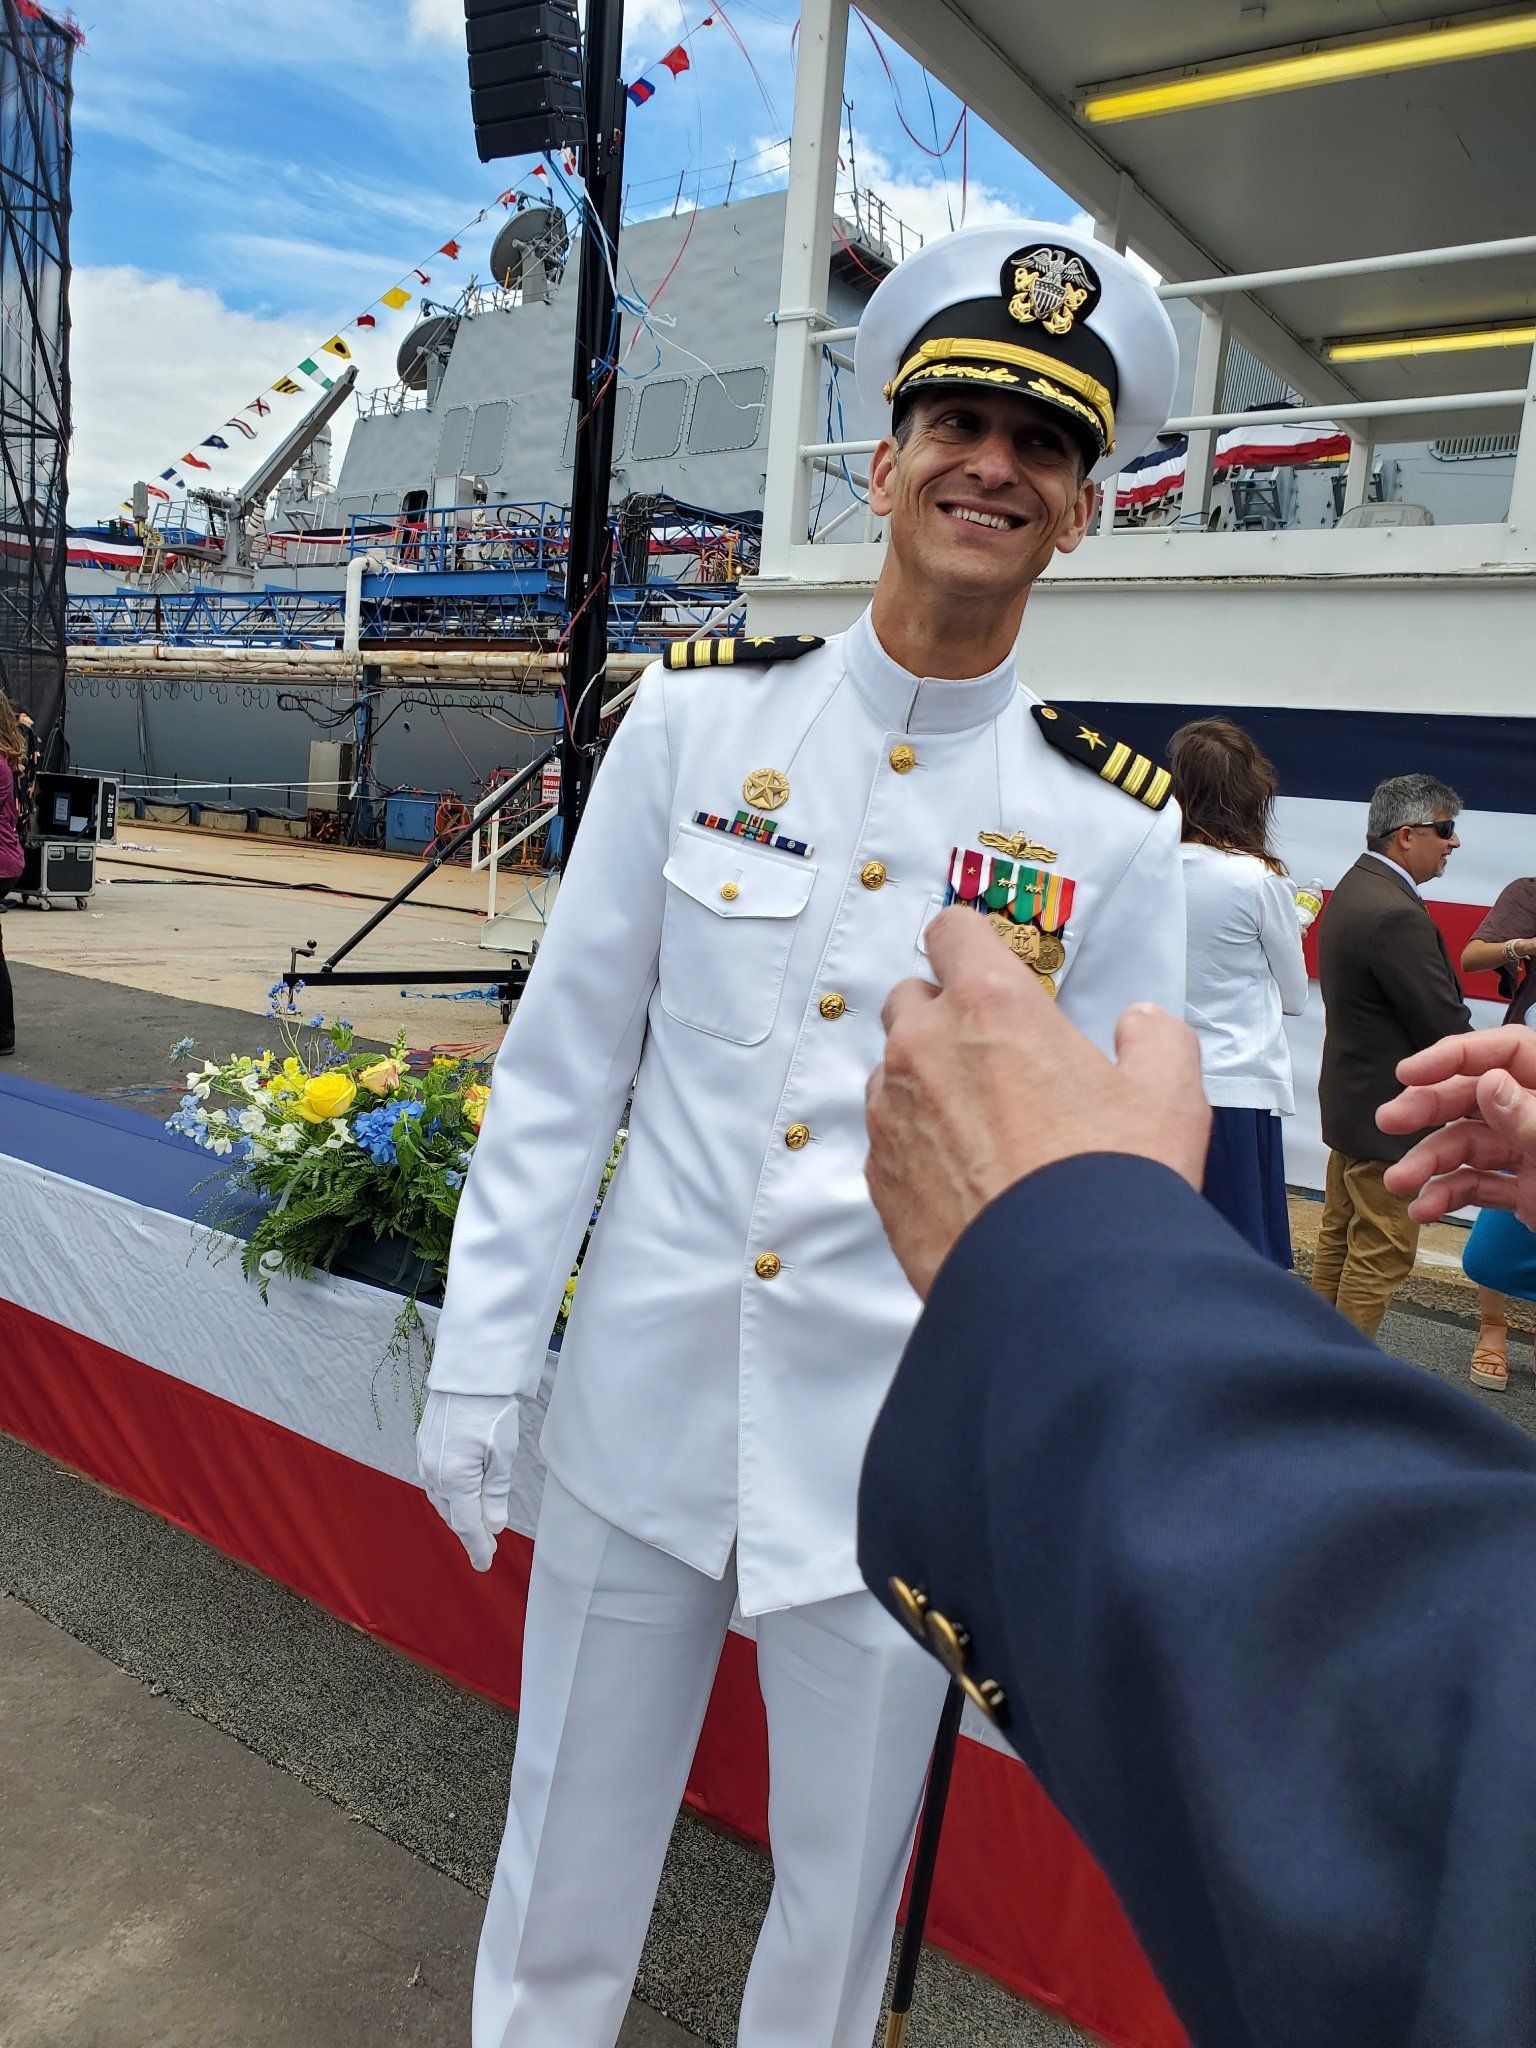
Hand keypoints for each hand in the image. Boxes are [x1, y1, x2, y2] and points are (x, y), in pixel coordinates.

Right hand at [416, 1390, 521, 1570]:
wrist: (468, 1375)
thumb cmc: (490, 1411)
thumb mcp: (503, 1454)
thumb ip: (496, 1493)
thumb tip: (494, 1525)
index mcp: (455, 1479)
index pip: (466, 1524)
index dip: (477, 1547)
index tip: (484, 1564)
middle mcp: (434, 1473)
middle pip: (452, 1514)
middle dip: (469, 1531)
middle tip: (488, 1544)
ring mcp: (425, 1459)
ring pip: (441, 1498)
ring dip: (457, 1512)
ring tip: (475, 1522)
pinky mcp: (424, 1446)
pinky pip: (434, 1480)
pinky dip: (449, 1493)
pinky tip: (460, 1492)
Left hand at [865, 907, 1209, 1298]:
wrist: (1060, 1289)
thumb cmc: (1108, 1186)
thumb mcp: (1168, 1095)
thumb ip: (1156, 1039)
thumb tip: (1143, 1025)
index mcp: (989, 1006)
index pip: (951, 931)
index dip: (971, 943)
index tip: (986, 962)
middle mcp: (923, 1048)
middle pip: (912, 997)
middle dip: (947, 1014)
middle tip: (999, 1055)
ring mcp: (890, 1113)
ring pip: (893, 1071)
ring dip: (927, 1082)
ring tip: (988, 1127)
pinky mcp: (879, 1176)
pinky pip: (888, 1138)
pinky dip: (917, 1145)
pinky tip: (967, 1176)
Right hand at [1379, 1026, 1535, 1227]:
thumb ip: (1531, 1118)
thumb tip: (1490, 1084)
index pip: (1504, 1050)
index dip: (1454, 1056)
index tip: (1411, 1072)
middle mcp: (1534, 1115)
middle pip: (1471, 1096)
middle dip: (1425, 1109)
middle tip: (1389, 1120)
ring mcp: (1526, 1152)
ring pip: (1464, 1145)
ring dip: (1426, 1163)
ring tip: (1397, 1181)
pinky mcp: (1521, 1191)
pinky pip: (1475, 1185)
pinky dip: (1446, 1196)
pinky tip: (1424, 1209)